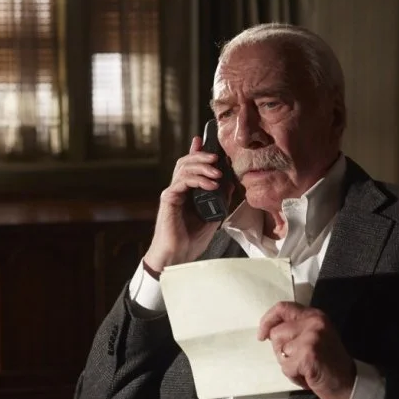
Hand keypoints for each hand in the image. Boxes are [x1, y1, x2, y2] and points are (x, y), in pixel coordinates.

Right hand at [143, 137, 231, 272]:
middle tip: (217, 157)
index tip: (206, 141)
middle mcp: (178, 190)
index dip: (197, 152)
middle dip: (202, 156)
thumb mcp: (213, 216)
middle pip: (187, 162)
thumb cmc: (191, 240)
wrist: (178, 257)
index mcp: (187, 192)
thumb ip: (219, 199)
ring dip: (202, 166)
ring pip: (184, 167)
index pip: (191, 167)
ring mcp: (172, 193)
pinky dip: (197, 179)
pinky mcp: (168, 199)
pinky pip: (182, 181)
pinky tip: (210, 184)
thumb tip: (229, 184)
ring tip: (217, 172)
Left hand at [258, 302, 355, 398]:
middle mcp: (313, 322)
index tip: (262, 334)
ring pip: (279, 350)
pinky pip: (286, 366)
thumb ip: (295, 329)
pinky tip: (308, 376)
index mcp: (314, 315)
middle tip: (299, 360)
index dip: (267, 320)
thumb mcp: (315, 337)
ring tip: (305, 368)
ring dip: (288, 364)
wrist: (349, 384)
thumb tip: (268, 330)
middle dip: (281, 351)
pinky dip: (293, 376)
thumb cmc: (328, 363)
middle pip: (276, 333)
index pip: (282, 308)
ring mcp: (312, 337)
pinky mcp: (309, 354)